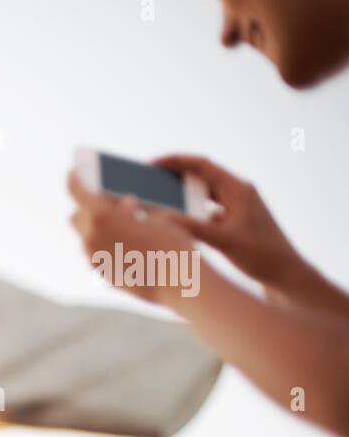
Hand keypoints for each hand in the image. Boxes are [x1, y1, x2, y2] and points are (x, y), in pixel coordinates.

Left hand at [67, 169, 196, 304]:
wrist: (179, 282)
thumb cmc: (171, 244)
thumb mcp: (153, 215)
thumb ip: (129, 209)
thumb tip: (125, 205)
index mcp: (101, 215)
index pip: (77, 190)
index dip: (76, 178)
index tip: (75, 172)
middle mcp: (90, 237)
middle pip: (78, 215)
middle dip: (91, 207)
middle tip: (112, 203)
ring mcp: (93, 258)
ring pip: (86, 236)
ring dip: (99, 228)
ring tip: (124, 224)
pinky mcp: (101, 274)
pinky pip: (96, 254)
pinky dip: (105, 246)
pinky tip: (126, 245)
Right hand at [152, 155, 302, 291]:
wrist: (285, 274)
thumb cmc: (262, 256)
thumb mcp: (223, 241)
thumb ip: (192, 228)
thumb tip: (162, 218)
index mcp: (239, 190)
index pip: (203, 166)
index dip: (176, 161)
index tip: (153, 164)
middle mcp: (238, 193)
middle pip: (202, 176)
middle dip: (175, 177)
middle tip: (151, 182)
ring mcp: (237, 206)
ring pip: (204, 194)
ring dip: (182, 197)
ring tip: (160, 201)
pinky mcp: (235, 220)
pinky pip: (208, 211)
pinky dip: (191, 214)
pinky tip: (178, 224)